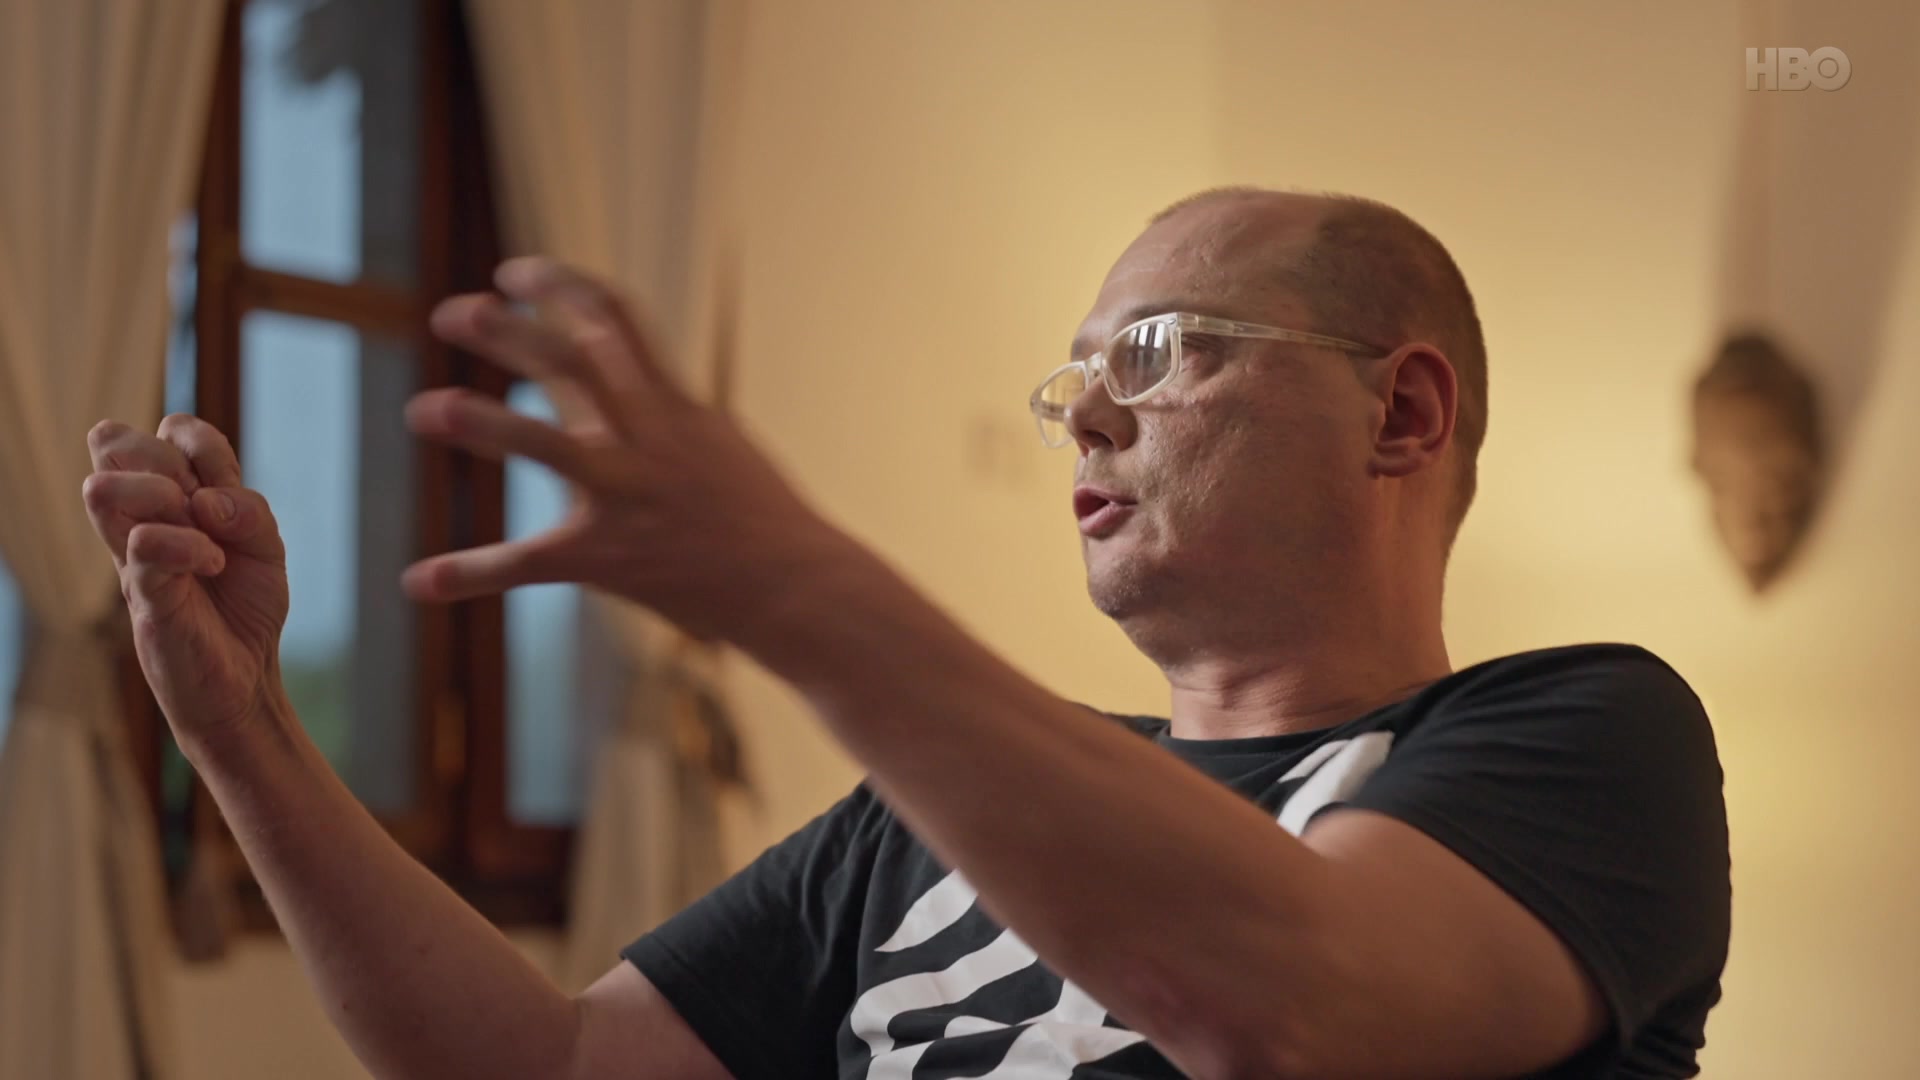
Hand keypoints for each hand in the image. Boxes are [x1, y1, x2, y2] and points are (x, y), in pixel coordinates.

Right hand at [83, 415, 289, 742]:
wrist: (245, 680)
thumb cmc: (246, 609)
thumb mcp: (267, 549)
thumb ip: (248, 511)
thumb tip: (203, 501)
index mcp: (178, 498)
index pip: (170, 429)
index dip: (200, 441)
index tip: (225, 485)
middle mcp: (145, 517)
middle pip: (117, 442)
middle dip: (169, 460)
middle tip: (204, 506)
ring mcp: (134, 553)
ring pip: (105, 487)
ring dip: (163, 496)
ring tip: (203, 534)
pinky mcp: (140, 592)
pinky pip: (145, 543)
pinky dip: (189, 545)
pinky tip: (213, 567)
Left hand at [407, 257, 859, 642]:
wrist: (796, 584)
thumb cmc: (758, 514)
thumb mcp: (719, 439)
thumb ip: (662, 404)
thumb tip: (623, 369)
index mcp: (672, 403)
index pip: (613, 318)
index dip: (558, 286)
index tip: (514, 272)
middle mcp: (646, 438)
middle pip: (567, 361)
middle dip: (505, 330)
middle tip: (451, 314)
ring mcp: (626, 496)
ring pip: (542, 447)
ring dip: (479, 422)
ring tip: (426, 408)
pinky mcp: (607, 557)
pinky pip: (527, 564)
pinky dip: (469, 572)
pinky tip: (419, 580)